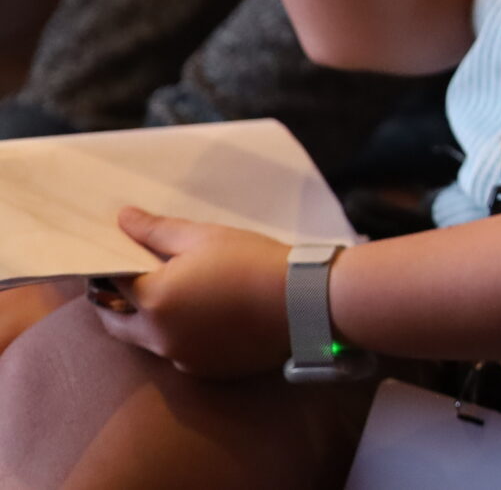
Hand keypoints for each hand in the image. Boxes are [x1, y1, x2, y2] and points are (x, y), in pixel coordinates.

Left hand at [90, 209, 291, 378]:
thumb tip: (124, 217)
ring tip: (178, 295)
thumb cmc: (253, 261)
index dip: (109, 269)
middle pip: (115, 322)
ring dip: (150, 320)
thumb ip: (157, 230)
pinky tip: (207, 316)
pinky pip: (178, 353)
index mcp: (154, 300)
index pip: (109, 285)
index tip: (117, 258)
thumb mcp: (205, 237)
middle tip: (131, 281)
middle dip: (114, 302)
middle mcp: (159, 337)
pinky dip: (181, 335)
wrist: (304, 301)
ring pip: (147, 340)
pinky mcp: (205, 370)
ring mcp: (181, 358)